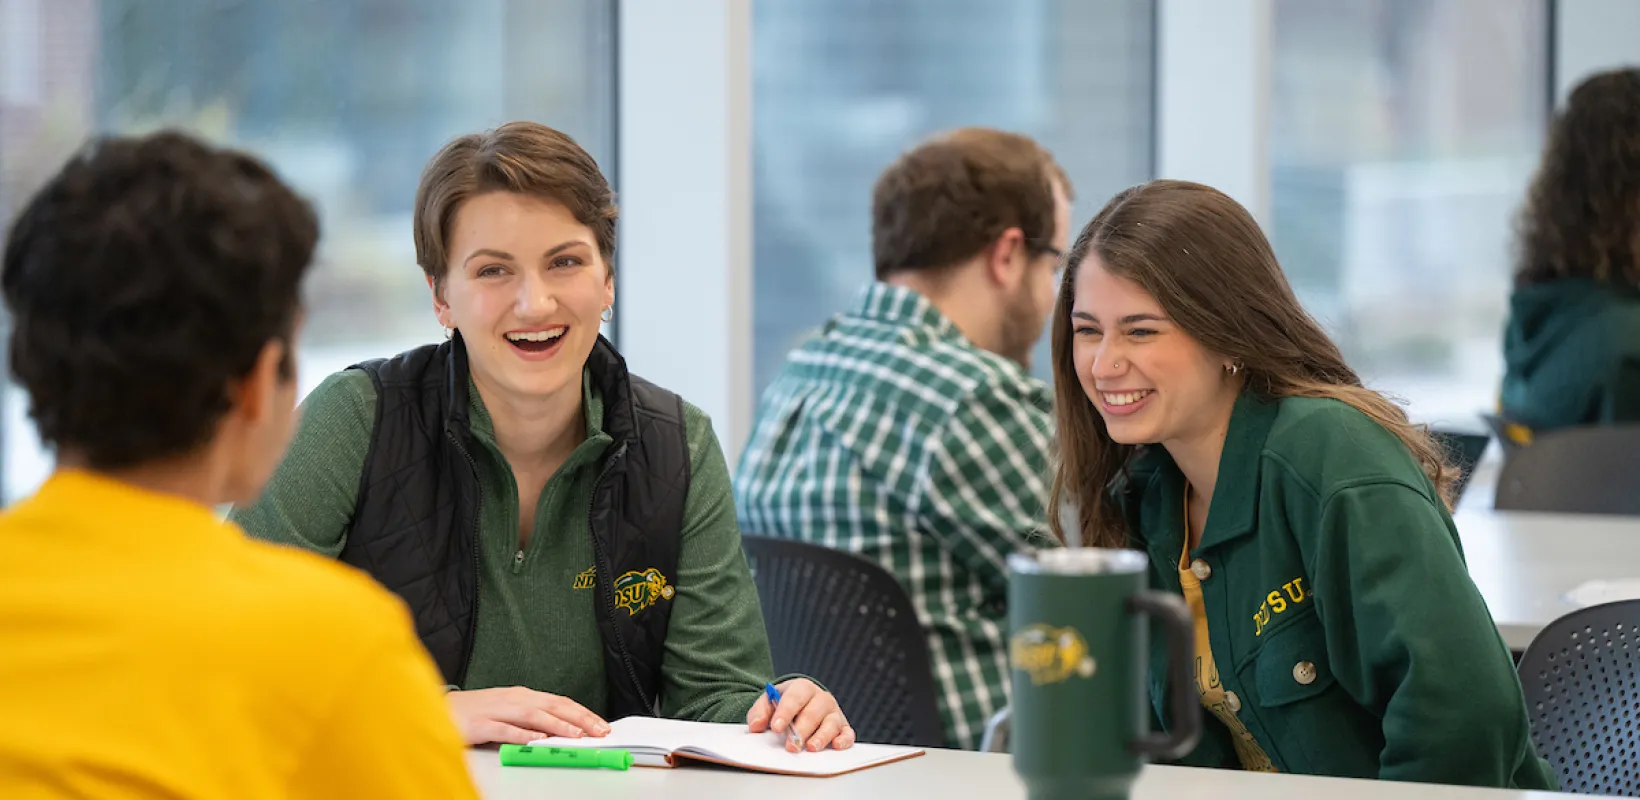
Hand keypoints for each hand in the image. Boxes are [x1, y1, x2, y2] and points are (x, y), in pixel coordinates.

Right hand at [446, 686, 610, 745]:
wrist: (440, 709)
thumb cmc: (477, 712)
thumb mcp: (510, 712)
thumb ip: (533, 720)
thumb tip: (561, 731)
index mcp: (523, 696)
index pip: (560, 702)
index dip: (582, 712)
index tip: (601, 724)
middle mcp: (514, 699)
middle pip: (552, 706)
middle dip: (579, 718)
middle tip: (599, 730)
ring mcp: (497, 710)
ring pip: (533, 715)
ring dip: (557, 724)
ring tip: (576, 734)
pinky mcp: (480, 724)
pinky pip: (503, 729)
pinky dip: (521, 734)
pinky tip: (536, 741)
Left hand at [745, 679, 854, 751]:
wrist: (799, 704)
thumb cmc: (784, 704)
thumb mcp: (768, 703)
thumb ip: (760, 712)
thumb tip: (756, 726)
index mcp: (802, 688)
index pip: (795, 697)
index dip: (785, 712)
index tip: (776, 727)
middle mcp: (821, 698)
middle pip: (813, 712)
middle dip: (802, 730)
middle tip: (791, 746)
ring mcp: (833, 712)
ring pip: (831, 723)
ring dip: (822, 736)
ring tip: (811, 748)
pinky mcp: (842, 727)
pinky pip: (847, 733)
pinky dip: (844, 739)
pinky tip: (836, 746)